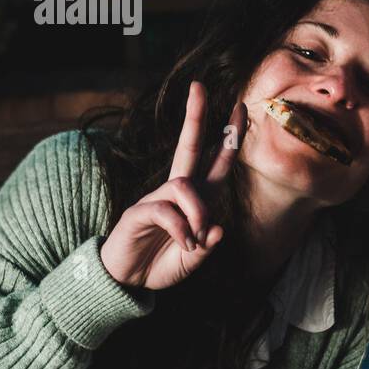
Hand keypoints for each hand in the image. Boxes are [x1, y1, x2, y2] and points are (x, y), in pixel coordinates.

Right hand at [100, 81, 246, 289]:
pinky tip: (184, 244)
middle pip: (187, 146)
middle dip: (195, 116)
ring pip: (184, 185)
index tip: (242, 108)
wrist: (127, 281)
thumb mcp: (194, 259)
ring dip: (198, 212)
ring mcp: (156, 199)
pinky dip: (181, 228)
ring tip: (195, 241)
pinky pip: (165, 210)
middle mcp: (176, 192)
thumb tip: (218, 229)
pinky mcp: (138, 212)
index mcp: (196, 198)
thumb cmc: (161, 263)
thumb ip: (207, 245)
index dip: (229, 137)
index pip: (216, 161)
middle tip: (199, 86)